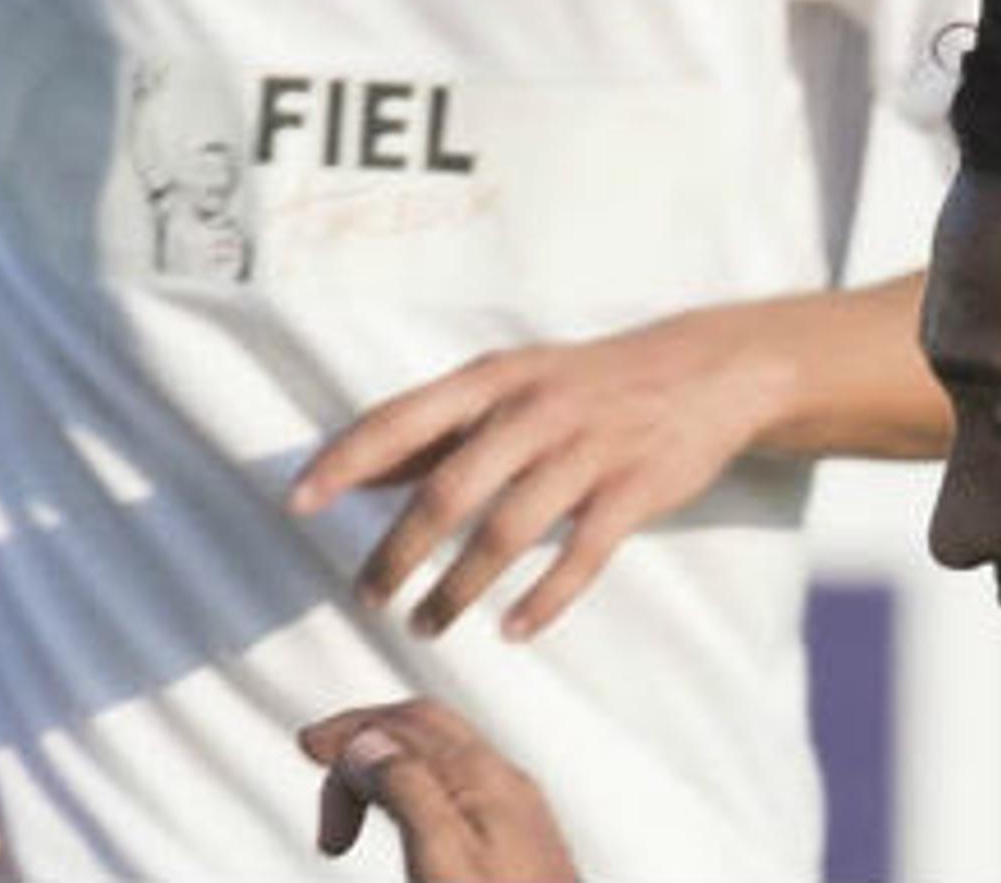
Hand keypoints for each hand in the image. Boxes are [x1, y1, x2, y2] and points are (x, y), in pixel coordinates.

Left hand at [289, 314, 775, 640]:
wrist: (702, 370)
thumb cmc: (581, 384)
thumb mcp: (506, 384)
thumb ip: (434, 428)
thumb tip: (356, 470)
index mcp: (490, 380)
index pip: (400, 420)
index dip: (346, 461)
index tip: (298, 502)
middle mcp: (531, 411)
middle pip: (447, 490)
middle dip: (398, 551)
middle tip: (368, 597)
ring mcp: (585, 450)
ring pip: (508, 532)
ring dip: (459, 588)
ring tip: (427, 626)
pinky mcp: (632, 490)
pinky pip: (581, 556)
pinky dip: (543, 600)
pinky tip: (511, 630)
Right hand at [300, 699, 580, 882]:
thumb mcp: (440, 858)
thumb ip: (406, 790)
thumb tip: (369, 743)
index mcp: (483, 779)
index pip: (407, 724)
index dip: (353, 730)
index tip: (310, 749)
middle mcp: (505, 784)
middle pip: (426, 730)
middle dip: (367, 737)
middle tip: (321, 762)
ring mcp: (518, 812)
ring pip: (443, 758)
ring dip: (390, 765)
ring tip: (352, 803)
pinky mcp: (520, 843)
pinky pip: (460, 788)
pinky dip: (416, 787)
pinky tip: (405, 820)